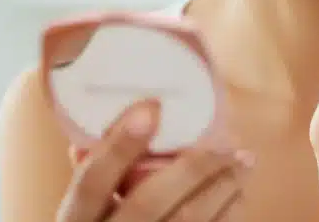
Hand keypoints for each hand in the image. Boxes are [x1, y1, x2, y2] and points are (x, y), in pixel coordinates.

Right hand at [58, 102, 246, 221]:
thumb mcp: (77, 212)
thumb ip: (92, 176)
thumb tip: (117, 123)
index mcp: (75, 221)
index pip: (92, 181)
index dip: (120, 146)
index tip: (152, 108)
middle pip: (148, 203)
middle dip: (191, 168)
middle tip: (225, 140)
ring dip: (221, 190)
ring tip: (243, 161)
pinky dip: (226, 218)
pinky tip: (238, 198)